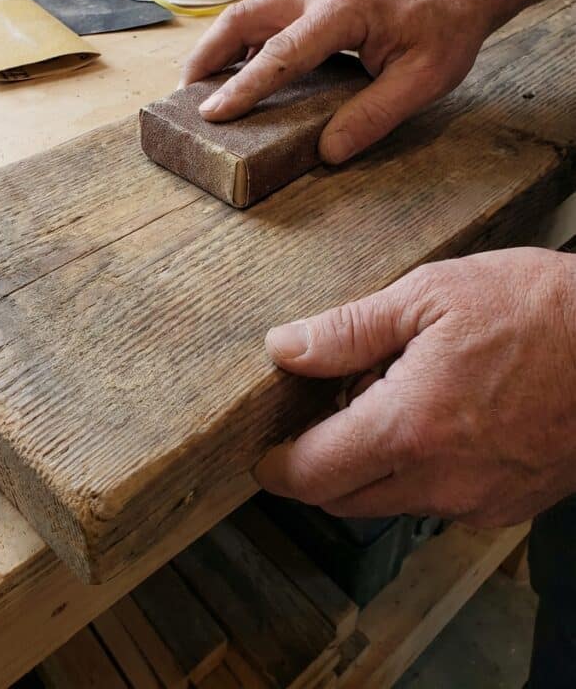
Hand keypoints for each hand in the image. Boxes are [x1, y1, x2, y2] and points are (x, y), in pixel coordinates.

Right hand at [180, 0, 491, 163]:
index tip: (213, 113)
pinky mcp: (310, 1)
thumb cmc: (445, 31)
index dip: (244, 85)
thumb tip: (327, 150)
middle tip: (185, 96)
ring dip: (217, 48)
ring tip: (198, 88)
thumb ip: (375, 115)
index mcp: (346, 10)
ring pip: (247, 14)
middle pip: (244, 18)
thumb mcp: (424, 80)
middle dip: (208, 55)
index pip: (282, 52)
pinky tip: (233, 73)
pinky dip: (239, 45)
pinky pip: (264, 20)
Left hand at [255, 248, 575, 525]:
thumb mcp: (429, 297)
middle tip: (327, 410)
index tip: (264, 453)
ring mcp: (479, 501)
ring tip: (392, 400)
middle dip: (320, 466)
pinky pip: (439, 501)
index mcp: (409, 428)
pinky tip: (437, 419)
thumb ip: (348, 330)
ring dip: (371, 466)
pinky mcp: (508, 505)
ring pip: (391, 502)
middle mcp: (441, 481)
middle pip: (345, 499)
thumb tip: (286, 347)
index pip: (313, 475)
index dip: (278, 467)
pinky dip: (419, 471)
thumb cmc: (537, 311)